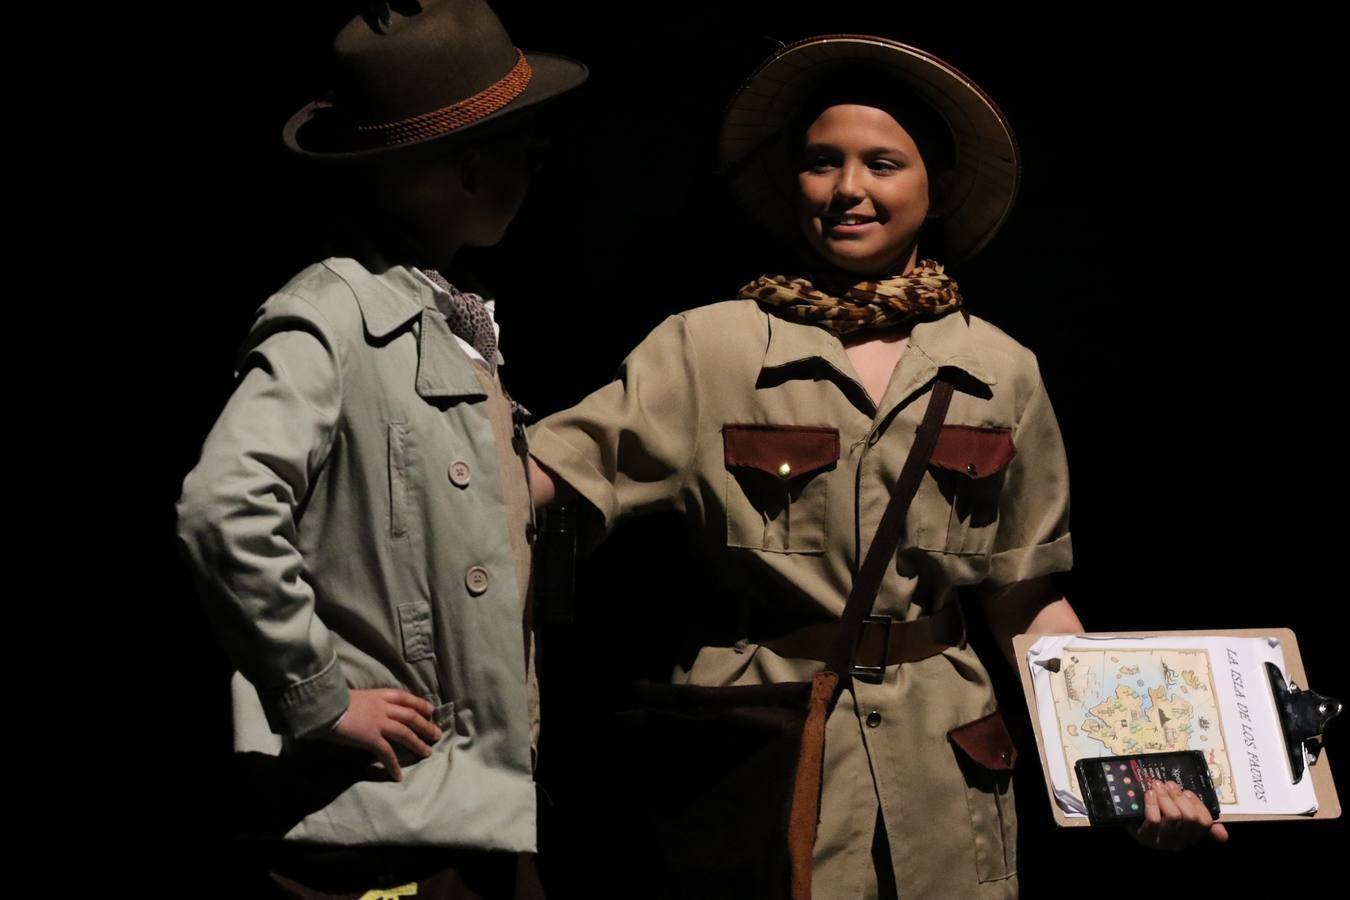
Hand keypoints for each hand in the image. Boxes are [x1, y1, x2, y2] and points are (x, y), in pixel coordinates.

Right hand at [321, 689, 441, 781]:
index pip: (405, 698)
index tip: (431, 709)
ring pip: (405, 733)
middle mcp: (383, 707)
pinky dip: (394, 765)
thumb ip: (365, 702)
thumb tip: (366, 709)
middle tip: (437, 734)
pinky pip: (387, 753)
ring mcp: (379, 723)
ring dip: (417, 744)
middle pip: (410, 716)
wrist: (323, 705)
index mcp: (379, 694)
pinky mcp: (371, 738)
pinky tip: (398, 775)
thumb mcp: (354, 695)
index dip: (420, 703)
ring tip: (427, 753)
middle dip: (425, 725)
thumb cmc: (333, 700)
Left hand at [1133, 780, 1228, 849]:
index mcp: (1191, 835)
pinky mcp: (1145, 838)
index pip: (1205, 822)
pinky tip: (1149, 794)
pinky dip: (1152, 804)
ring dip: (1166, 797)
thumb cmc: (1159, 813)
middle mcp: (1179, 841)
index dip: (1197, 805)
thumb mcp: (1181, 814)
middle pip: (1189, 817)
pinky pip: (1154, 820)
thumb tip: (1224, 835)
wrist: (1129, 818)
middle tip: (1169, 785)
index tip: (1187, 792)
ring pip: (1173, 817)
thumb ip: (1201, 820)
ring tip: (1157, 786)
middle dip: (1179, 797)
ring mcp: (1162, 842)